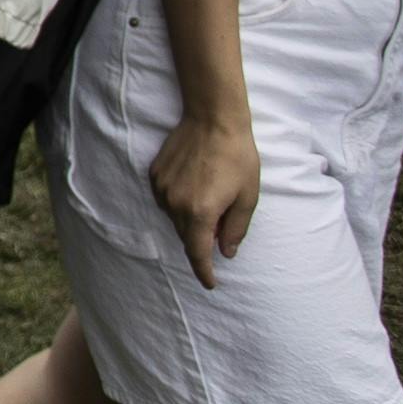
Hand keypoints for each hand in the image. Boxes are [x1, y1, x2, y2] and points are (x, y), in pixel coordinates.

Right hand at [148, 112, 260, 289]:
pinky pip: (166, 198)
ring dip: (190, 218)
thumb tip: (225, 252)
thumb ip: (235, 229)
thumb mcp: (248, 196)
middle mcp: (175, 204)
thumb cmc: (237, 157)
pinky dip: (179, 201)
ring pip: (174, 218)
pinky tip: (194, 183)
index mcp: (201, 212)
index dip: (204, 271)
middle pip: (186, 235)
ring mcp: (162, 189)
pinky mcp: (155, 175)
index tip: (209, 284)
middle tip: (221, 223)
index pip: (198, 253)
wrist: (212, 119)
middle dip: (201, 239)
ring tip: (209, 196)